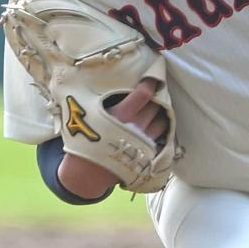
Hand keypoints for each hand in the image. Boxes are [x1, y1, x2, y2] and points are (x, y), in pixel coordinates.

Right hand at [58, 77, 168, 198]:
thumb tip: (109, 79)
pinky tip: (156, 122)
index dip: (151, 83)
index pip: (144, 93)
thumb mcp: (90, 114)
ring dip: (161, 111)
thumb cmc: (86, 138)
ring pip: (163, 120)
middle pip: (156, 105)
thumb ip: (102, 98)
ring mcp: (144, 142)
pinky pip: (162, 136)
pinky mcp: (149, 153)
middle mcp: (136, 127)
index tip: (153, 76)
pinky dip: (161, 127)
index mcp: (121, 116)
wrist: (87, 171)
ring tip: (156, 106)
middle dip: (156, 96)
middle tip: (154, 89)